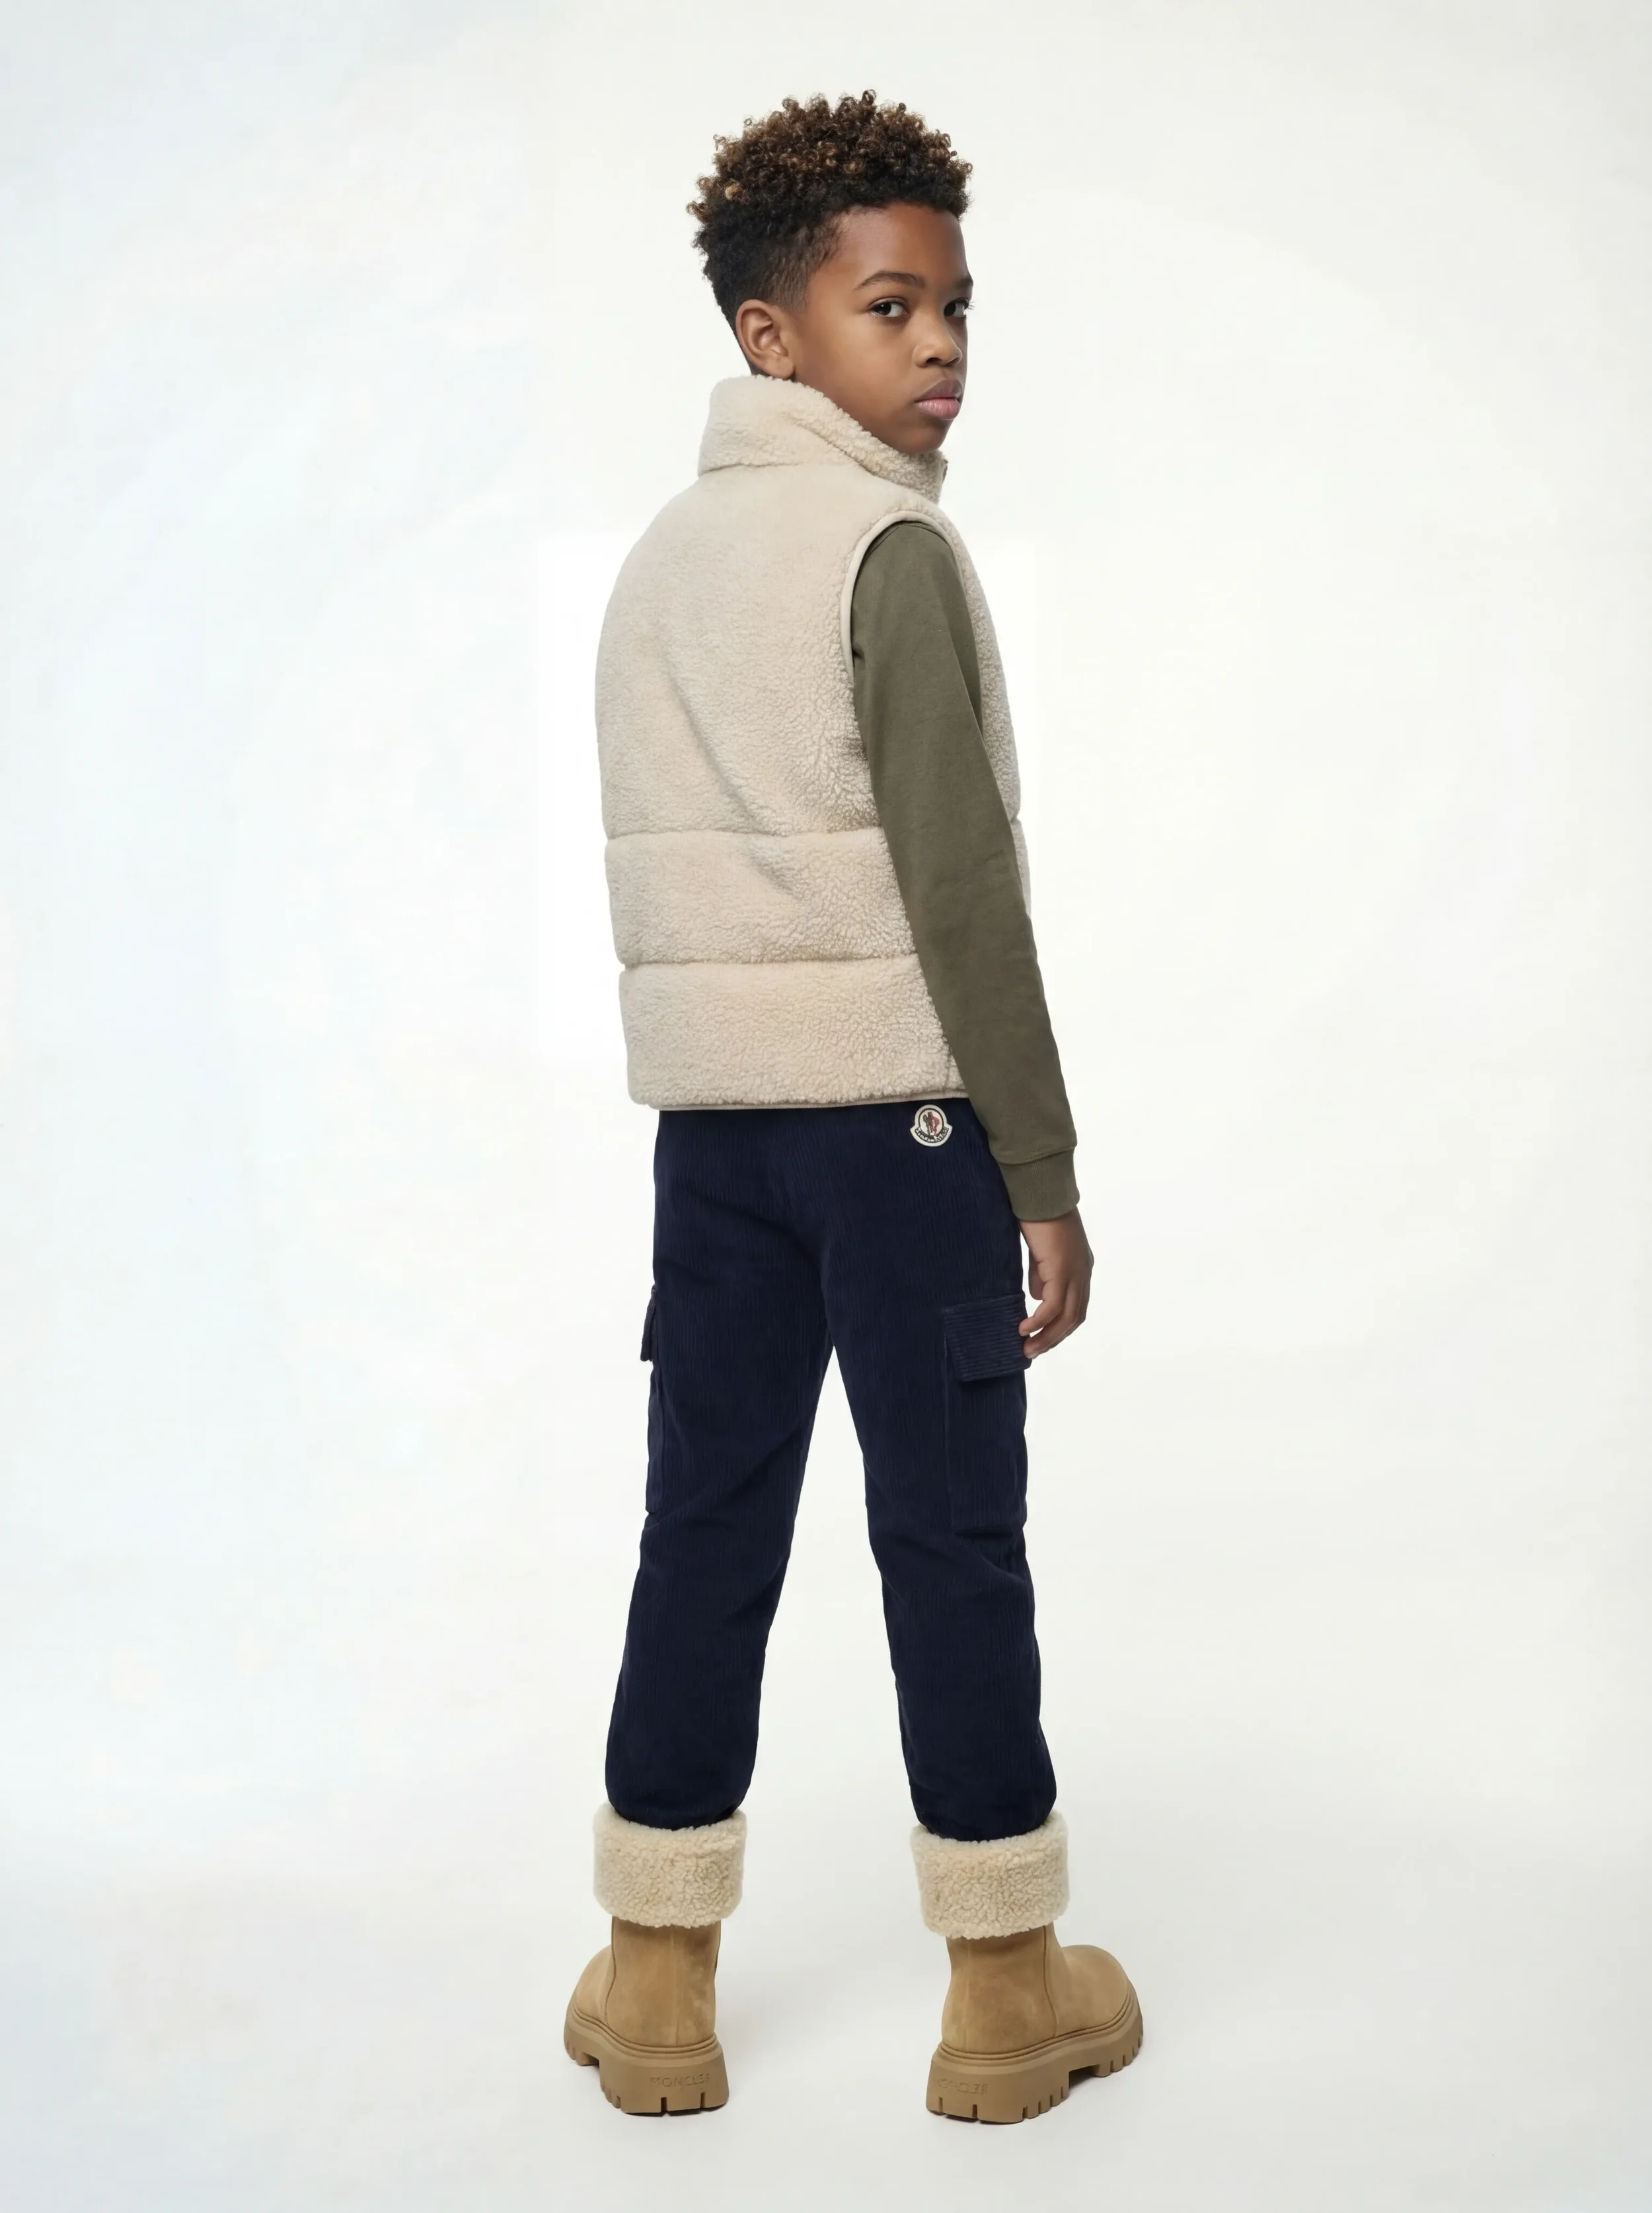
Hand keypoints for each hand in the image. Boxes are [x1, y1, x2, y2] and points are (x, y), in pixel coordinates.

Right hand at [1018, 1208, 1091, 1359]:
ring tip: (1027, 1348)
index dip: (1060, 1326)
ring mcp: (1075, 1272)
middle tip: (1032, 1352)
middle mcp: (1082, 1273)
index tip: (1042, 1339)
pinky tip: (1024, 1329)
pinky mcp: (1062, 1270)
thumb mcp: (1041, 1252)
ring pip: (1066, 1316)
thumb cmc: (1037, 1216)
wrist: (1040, 1194)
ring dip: (1047, 1336)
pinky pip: (1052, 1305)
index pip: (1075, 1306)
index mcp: (1080, 1267)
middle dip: (1053, 1338)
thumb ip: (1041, 1274)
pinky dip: (1040, 1321)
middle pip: (1074, 1317)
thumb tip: (1036, 1295)